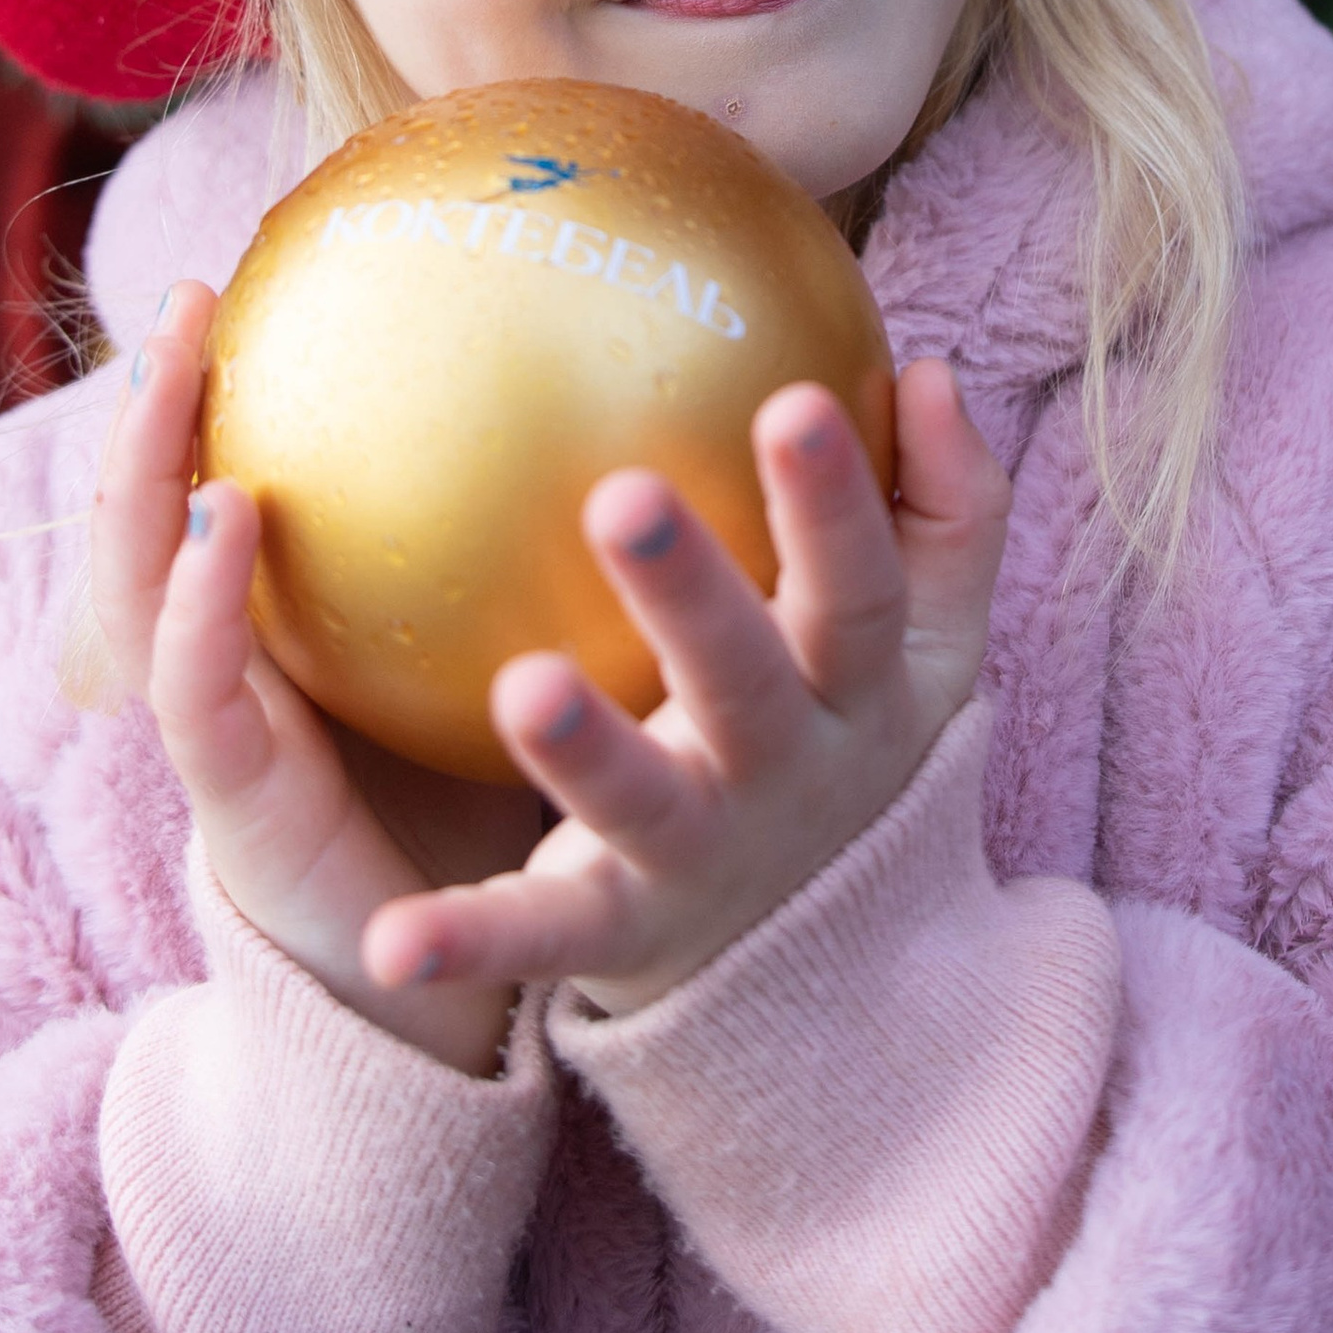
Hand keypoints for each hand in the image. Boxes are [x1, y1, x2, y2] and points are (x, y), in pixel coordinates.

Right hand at [91, 286, 540, 1073]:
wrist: (443, 1003)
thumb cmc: (484, 818)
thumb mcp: (509, 669)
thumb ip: (538, 557)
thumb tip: (643, 399)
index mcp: (285, 642)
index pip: (219, 492)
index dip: (206, 392)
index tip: (232, 274)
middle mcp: (230, 678)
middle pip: (146, 530)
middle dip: (143, 423)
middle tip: (181, 308)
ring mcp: (217, 748)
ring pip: (141, 610)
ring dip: (151, 511)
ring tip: (190, 395)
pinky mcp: (234, 820)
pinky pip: (197, 705)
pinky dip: (194, 614)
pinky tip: (223, 536)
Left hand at [356, 361, 1009, 1021]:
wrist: (844, 959)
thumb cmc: (851, 727)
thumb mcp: (929, 640)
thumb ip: (947, 510)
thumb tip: (930, 373)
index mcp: (860, 690)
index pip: (859, 588)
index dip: (835, 504)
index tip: (792, 403)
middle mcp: (789, 772)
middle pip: (745, 680)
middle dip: (692, 593)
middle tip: (623, 495)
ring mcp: (703, 855)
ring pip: (644, 802)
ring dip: (585, 751)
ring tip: (521, 686)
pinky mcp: (622, 932)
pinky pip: (538, 932)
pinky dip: (466, 941)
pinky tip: (386, 939)